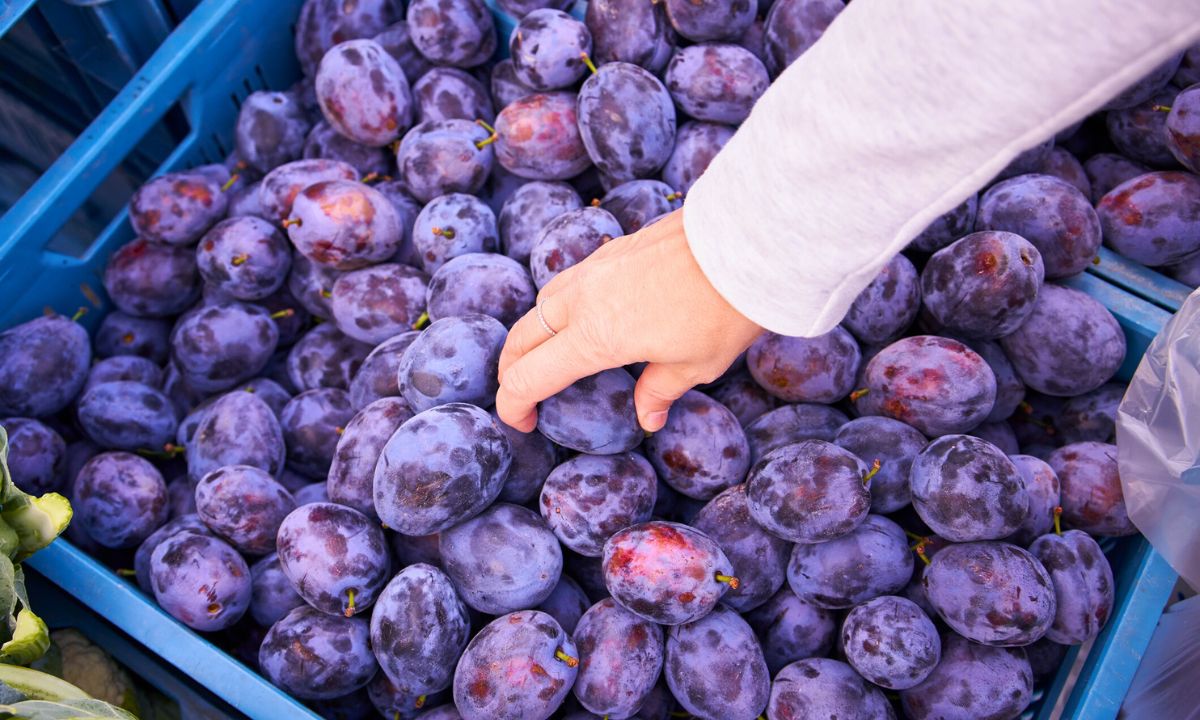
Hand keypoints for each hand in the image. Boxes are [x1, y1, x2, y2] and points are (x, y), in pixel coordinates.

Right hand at [495, 208, 763, 432]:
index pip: (528, 377)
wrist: (745, 240)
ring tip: (549, 355)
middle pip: (521, 338)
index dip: (514, 406)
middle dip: (511, 370)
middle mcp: (582, 300)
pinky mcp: (612, 249)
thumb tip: (648, 417)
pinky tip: (584, 316)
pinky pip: (569, 281)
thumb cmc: (722, 308)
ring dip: (534, 334)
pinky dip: (560, 306)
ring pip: (542, 304)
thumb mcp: (695, 365)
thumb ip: (659, 391)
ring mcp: (594, 269)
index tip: (525, 424)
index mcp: (594, 338)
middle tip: (523, 394)